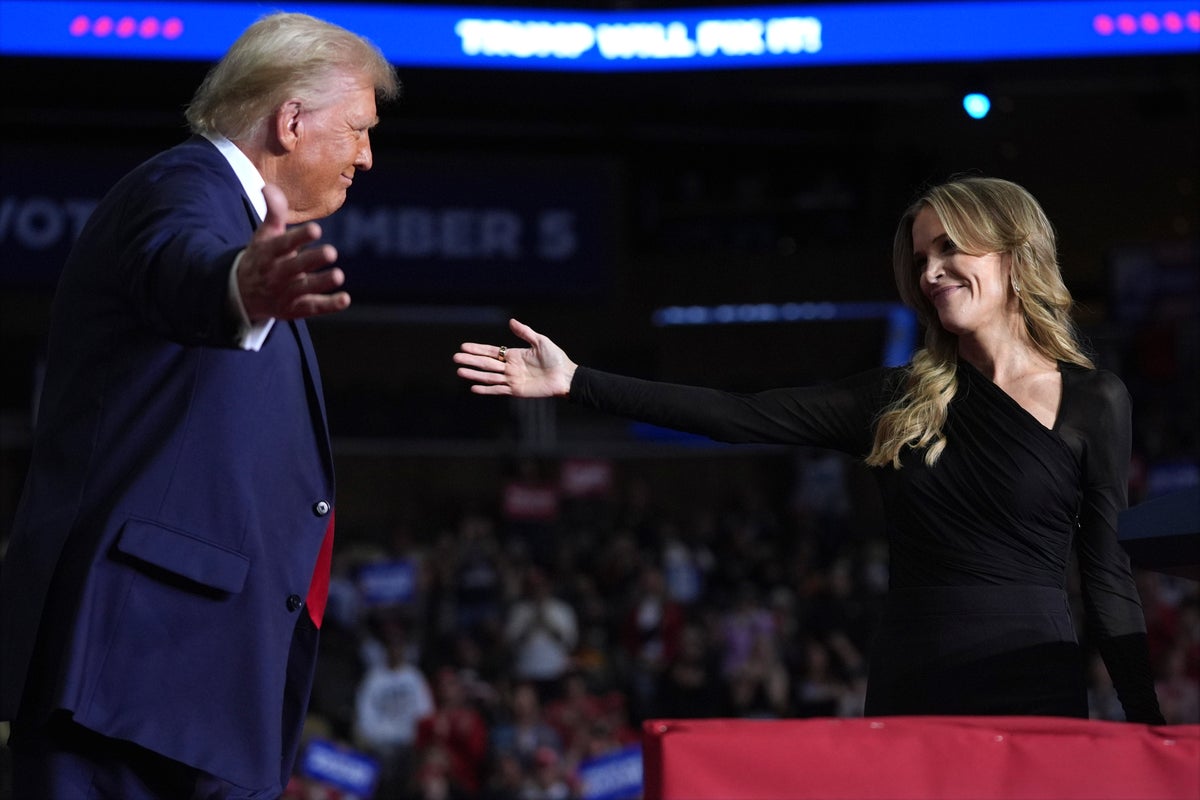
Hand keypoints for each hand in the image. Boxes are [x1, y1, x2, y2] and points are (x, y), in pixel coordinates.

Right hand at [236, 184, 350, 320]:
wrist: (241, 293)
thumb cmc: (261, 257)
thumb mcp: (264, 234)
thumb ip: (273, 212)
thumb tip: (269, 187)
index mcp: (268, 253)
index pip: (283, 244)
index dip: (299, 237)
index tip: (317, 229)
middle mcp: (276, 274)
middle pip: (294, 267)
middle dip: (312, 260)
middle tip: (332, 252)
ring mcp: (284, 293)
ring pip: (304, 289)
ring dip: (321, 283)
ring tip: (338, 275)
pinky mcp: (293, 309)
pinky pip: (312, 308)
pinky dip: (328, 305)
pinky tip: (345, 299)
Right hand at [454, 318, 575, 397]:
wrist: (565, 376)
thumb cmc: (556, 358)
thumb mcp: (540, 341)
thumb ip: (524, 332)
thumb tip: (510, 322)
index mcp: (514, 355)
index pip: (491, 351)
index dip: (477, 349)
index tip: (464, 347)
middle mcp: (510, 367)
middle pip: (486, 363)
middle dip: (471, 360)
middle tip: (455, 358)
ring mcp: (512, 379)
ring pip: (489, 376)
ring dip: (474, 374)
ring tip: (460, 371)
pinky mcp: (516, 390)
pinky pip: (498, 390)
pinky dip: (486, 389)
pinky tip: (474, 387)